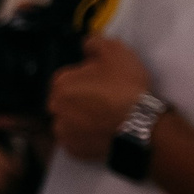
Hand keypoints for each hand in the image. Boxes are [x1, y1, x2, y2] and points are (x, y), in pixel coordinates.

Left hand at [48, 33, 155, 163]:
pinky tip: (101, 131)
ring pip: (68, 120)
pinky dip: (85, 136)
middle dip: (80, 99)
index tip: (103, 82)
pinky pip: (76, 140)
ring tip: (103, 118)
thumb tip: (85, 43)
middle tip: (104, 101)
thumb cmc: (125, 86)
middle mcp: (54, 108)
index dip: (86, 79)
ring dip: (80, 118)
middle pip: (65, 100)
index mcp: (60, 84)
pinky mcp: (73, 150)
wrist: (139, 124)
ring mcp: (62, 132)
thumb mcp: (116, 51)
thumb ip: (95, 42)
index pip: (68, 78)